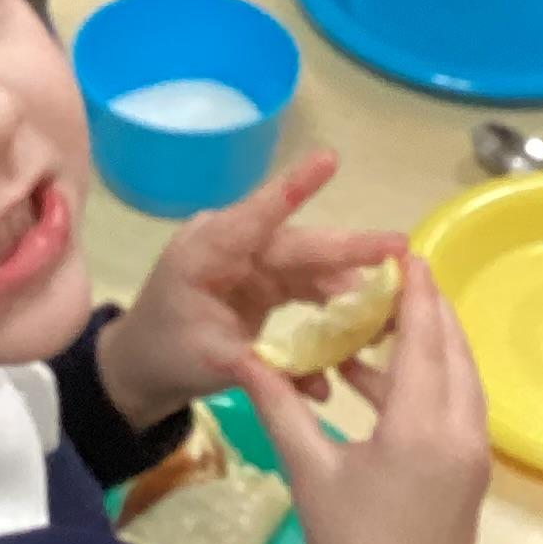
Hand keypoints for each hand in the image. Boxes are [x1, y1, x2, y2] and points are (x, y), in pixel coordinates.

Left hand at [98, 152, 411, 430]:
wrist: (141, 369)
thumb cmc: (164, 354)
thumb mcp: (208, 361)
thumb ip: (262, 365)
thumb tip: (320, 385)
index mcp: (209, 250)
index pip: (258, 215)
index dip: (295, 187)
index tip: (330, 159)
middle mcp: (234, 247)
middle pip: (298, 245)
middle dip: (351, 248)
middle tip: (401, 247)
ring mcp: (252, 263)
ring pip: (309, 268)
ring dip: (349, 287)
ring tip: (395, 298)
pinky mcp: (264, 284)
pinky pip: (307, 289)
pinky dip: (332, 310)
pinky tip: (360, 336)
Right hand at [239, 257, 490, 543]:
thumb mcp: (308, 470)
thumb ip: (280, 405)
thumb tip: (244, 355)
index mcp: (422, 426)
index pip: (423, 338)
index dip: (414, 292)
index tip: (404, 252)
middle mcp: (462, 434)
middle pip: (453, 352)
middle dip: (427, 312)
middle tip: (395, 279)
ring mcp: (474, 458)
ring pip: (461, 381)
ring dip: (429, 348)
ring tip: (380, 325)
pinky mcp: (472, 478)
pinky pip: (458, 409)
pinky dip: (430, 384)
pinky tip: (384, 383)